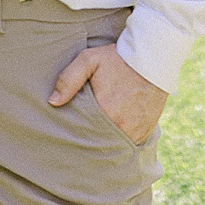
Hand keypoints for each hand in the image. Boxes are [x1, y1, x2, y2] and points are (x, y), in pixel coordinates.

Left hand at [48, 43, 166, 145]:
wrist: (152, 60)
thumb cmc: (117, 59)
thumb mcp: (89, 60)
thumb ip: (69, 80)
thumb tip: (53, 101)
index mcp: (104, 112)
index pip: (82, 132)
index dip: (73, 133)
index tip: (66, 132)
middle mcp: (121, 126)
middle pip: (98, 142)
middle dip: (88, 139)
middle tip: (78, 138)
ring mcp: (135, 131)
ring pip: (113, 145)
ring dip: (104, 142)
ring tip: (94, 137)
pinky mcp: (145, 132)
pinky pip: (128, 144)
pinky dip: (119, 141)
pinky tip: (111, 135)